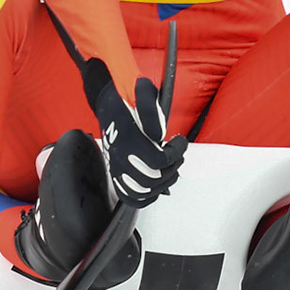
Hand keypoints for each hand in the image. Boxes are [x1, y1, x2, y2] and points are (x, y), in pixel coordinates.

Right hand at [80, 58, 185, 207]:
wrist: (108, 103)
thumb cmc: (126, 97)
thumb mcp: (143, 91)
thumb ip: (151, 111)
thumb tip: (159, 135)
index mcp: (127, 138)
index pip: (159, 160)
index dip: (176, 153)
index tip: (180, 142)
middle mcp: (120, 155)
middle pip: (152, 179)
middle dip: (172, 168)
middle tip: (178, 156)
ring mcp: (116, 166)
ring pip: (142, 192)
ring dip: (162, 184)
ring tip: (171, 170)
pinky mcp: (116, 173)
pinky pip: (129, 197)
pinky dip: (146, 197)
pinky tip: (157, 186)